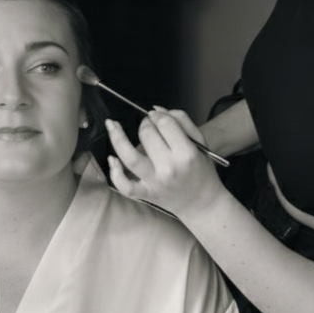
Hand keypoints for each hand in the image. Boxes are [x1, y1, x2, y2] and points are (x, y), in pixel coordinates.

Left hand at [106, 109, 224, 219]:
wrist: (202, 203)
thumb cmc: (202, 170)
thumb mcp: (200, 142)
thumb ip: (182, 121)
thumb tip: (155, 109)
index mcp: (186, 153)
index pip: (165, 124)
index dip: (158, 115)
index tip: (156, 116)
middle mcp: (169, 168)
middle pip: (147, 134)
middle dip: (145, 124)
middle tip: (148, 125)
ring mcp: (155, 182)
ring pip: (130, 157)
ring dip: (117, 137)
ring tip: (112, 124)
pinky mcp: (146, 194)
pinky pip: (125, 185)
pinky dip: (115, 173)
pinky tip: (112, 159)